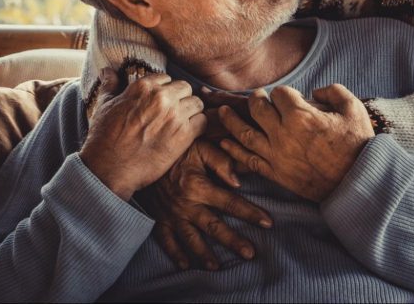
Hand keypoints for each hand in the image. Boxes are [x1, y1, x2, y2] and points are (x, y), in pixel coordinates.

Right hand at [80, 69, 206, 200]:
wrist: (109, 168)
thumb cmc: (104, 137)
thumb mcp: (104, 106)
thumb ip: (110, 85)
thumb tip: (107, 70)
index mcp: (144, 87)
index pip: (167, 78)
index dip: (164, 90)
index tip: (160, 103)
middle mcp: (162, 97)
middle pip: (185, 88)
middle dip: (180, 98)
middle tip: (172, 113)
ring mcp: (174, 115)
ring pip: (197, 103)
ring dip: (191, 112)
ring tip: (180, 123)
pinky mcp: (184, 134)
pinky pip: (202, 121)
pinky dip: (197, 127)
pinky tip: (186, 134)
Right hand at [138, 140, 272, 270]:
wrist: (145, 154)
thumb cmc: (178, 150)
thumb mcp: (200, 147)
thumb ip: (221, 161)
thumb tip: (238, 182)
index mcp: (199, 186)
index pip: (230, 202)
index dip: (250, 212)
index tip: (267, 222)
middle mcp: (186, 205)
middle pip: (214, 227)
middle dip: (233, 241)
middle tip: (250, 253)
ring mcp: (172, 214)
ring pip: (191, 238)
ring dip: (204, 254)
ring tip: (217, 266)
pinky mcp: (159, 218)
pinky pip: (166, 240)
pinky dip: (175, 253)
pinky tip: (186, 265)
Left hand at [218, 84, 373, 201]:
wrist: (358, 183)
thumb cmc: (357, 144)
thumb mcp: (353, 108)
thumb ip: (333, 91)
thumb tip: (314, 92)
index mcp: (301, 116)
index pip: (280, 94)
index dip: (285, 93)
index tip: (291, 97)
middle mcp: (284, 135)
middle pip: (257, 109)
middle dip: (256, 99)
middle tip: (257, 97)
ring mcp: (277, 155)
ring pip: (244, 133)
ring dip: (231, 120)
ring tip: (222, 111)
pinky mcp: (275, 173)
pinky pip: (248, 160)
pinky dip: (234, 150)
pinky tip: (225, 142)